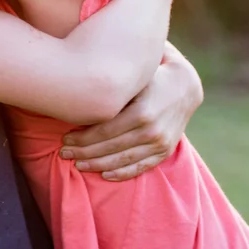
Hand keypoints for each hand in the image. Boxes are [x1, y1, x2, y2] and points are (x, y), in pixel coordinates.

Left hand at [59, 47, 203, 180]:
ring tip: (78, 165)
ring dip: (98, 165)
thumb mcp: (133, 74)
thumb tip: (77, 77)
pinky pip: (142, 167)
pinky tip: (104, 174)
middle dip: (83, 153)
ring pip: (123, 160)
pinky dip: (122, 173)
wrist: (185, 84)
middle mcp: (152, 131)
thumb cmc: (150, 73)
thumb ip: (110, 83)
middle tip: (63, 153)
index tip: (64, 139)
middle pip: (110, 148)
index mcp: (141, 112)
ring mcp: (160, 143)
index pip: (104, 132)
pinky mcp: (166, 150)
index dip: (81, 138)